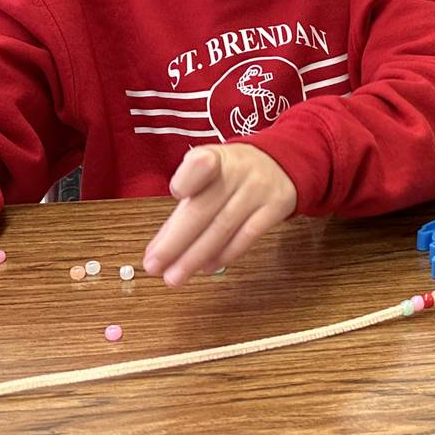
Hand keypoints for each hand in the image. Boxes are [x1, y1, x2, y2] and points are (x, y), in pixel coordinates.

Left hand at [144, 144, 297, 286]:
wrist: (280, 163)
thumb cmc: (233, 173)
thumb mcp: (210, 172)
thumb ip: (187, 204)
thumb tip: (161, 247)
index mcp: (215, 157)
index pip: (200, 164)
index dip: (188, 179)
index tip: (176, 194)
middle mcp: (238, 171)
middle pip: (203, 209)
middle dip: (175, 242)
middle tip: (154, 266)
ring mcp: (258, 189)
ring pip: (223, 228)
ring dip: (195, 257)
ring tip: (175, 276)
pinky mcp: (276, 207)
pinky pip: (247, 236)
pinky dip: (225, 255)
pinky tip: (206, 267)